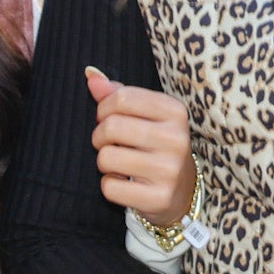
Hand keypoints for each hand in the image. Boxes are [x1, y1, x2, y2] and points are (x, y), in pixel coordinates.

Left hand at [85, 66, 196, 226]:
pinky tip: (125, 183)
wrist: (182, 192)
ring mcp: (169, 170)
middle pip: (112, 126)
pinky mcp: (158, 197)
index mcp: (175, 111)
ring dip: (104, 161)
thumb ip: (118, 94)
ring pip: (107, 157)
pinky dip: (109, 185)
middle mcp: (176, 139)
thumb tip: (90, 75)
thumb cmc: (156, 145)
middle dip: (99, 135)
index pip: (122, 97)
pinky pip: (110, 187)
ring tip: (117, 163)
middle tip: (107, 143)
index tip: (108, 118)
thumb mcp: (145, 115)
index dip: (104, 108)